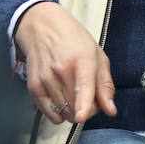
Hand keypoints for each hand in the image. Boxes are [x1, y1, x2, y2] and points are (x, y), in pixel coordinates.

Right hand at [14, 1, 116, 124]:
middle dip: (87, 110)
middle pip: (77, 108)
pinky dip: (58, 112)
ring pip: (64, 114)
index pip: (83, 87)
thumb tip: (110, 110)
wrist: (43, 27)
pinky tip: (61, 97)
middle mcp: (62, 70)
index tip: (82, 116)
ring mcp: (46, 79)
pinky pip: (50, 114)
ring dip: (73, 111)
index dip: (83, 105)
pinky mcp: (34, 87)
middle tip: (88, 96)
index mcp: (82, 59)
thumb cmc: (72, 39)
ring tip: (73, 92)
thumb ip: (105, 85)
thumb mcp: (97, 55)